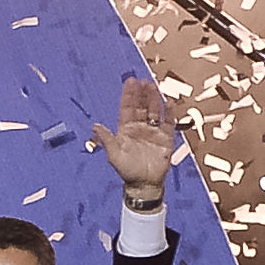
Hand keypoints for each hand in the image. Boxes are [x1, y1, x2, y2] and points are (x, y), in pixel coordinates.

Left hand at [102, 74, 177, 208]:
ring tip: (155, 86)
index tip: (130, 81)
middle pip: (141, 107)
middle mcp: (139, 128)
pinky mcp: (166, 139)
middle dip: (142, 94)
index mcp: (125, 130)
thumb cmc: (126, 170)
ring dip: (155, 99)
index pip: (127, 108)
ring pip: (154, 111)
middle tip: (144, 80)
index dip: (129, 95)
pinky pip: (169, 123)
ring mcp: (153, 132)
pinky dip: (170, 113)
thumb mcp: (113, 154)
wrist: (144, 183)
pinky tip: (170, 103)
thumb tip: (94, 126)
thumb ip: (106, 139)